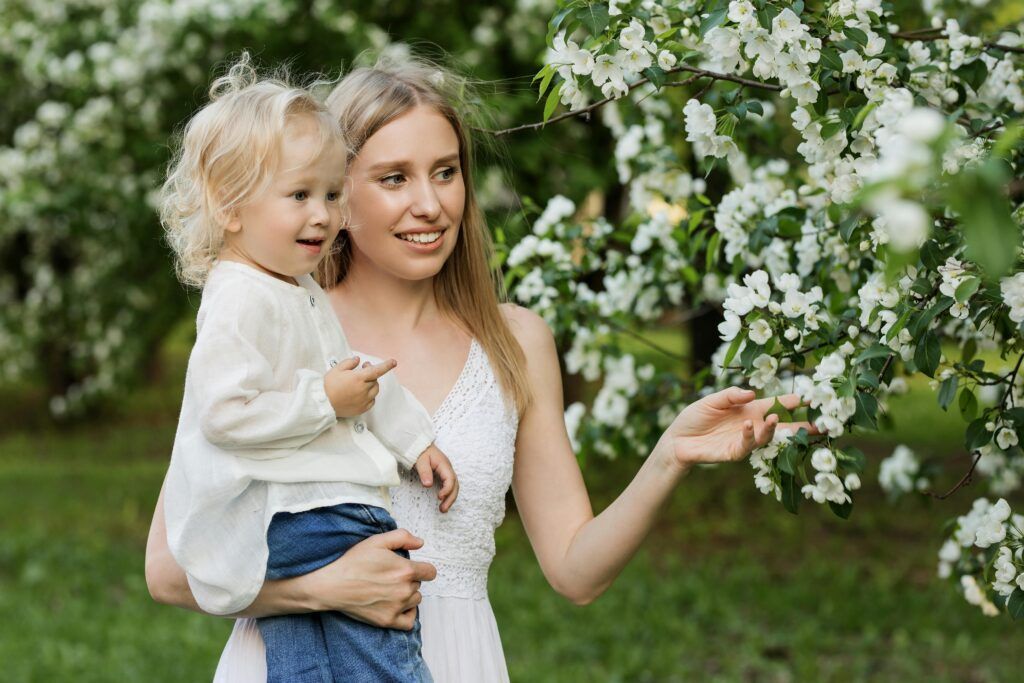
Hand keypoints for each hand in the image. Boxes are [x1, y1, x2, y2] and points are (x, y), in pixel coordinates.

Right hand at [301, 529, 435, 629]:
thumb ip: (402, 537)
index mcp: (405, 570)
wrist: (333, 585)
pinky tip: (397, 606)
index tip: (411, 568)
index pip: (430, 572)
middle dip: (409, 580)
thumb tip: (420, 543)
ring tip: (389, 589)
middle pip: (419, 585)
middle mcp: (405, 590)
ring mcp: (397, 607)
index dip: (422, 568)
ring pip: (415, 600)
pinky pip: (409, 621)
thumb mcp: (377, 541)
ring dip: (407, 595)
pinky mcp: (388, 621)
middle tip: (389, 576)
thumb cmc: (353, 562)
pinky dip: (407, 614)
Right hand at [324, 357, 396, 416]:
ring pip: (375, 390)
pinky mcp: (362, 409)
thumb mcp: (336, 369)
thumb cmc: (328, 385)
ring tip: (361, 382)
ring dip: (371, 384)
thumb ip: (349, 363)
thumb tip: (358, 360)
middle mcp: (363, 390)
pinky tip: (360, 393)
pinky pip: (371, 401)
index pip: (377, 370)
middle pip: (374, 379)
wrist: (322, 404)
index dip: (386, 365)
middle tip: (362, 369)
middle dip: (371, 373)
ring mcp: (363, 400)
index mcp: (358, 378)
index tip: (394, 362)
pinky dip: (369, 396)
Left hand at [414, 444, 458, 512]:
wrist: (421, 444)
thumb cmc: (421, 451)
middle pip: (455, 485)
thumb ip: (424, 472)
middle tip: (443, 509)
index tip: (439, 497)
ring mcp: (447, 472)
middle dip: (451, 498)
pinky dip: (448, 494)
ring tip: (443, 510)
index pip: (450, 479)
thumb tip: (428, 485)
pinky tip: (442, 501)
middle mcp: (448, 469)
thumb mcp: (421, 460)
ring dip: (450, 498)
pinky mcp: (444, 474)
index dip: (447, 490)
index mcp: (444, 465)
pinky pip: (450, 486)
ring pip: (454, 487)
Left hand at [656, 387, 816, 469]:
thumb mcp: (712, 400)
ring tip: (776, 419)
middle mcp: (752, 424)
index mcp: (749, 409)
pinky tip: (749, 425)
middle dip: (801, 427)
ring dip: (773, 429)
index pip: (776, 404)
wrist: (677, 439)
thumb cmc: (695, 417)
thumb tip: (752, 393)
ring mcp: (744, 440)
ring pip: (767, 437)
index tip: (810, 397)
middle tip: (820, 425)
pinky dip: (750, 435)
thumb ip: (731, 396)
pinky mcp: (734, 452)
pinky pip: (747, 445)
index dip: (792, 401)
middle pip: (781, 426)